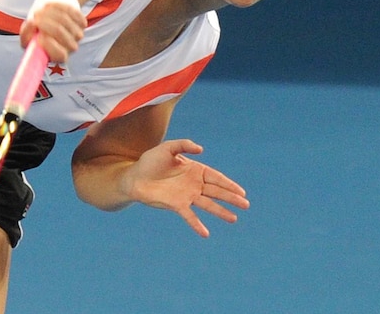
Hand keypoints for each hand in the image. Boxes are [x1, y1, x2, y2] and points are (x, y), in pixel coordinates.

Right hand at [19, 0, 86, 63]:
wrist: (51, 23)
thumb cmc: (37, 34)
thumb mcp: (28, 38)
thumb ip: (26, 35)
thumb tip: (32, 24)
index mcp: (59, 57)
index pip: (60, 54)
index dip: (48, 44)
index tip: (38, 35)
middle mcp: (71, 48)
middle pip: (59, 32)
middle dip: (44, 21)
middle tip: (34, 15)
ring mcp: (78, 35)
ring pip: (64, 19)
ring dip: (48, 11)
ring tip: (39, 10)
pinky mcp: (82, 23)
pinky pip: (70, 11)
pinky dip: (57, 6)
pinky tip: (49, 6)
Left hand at [122, 139, 249, 236]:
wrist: (134, 177)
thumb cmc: (150, 161)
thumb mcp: (168, 148)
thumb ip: (184, 145)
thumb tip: (201, 150)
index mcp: (195, 170)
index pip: (216, 177)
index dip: (229, 184)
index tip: (242, 192)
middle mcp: (194, 184)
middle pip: (216, 192)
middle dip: (231, 198)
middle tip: (246, 205)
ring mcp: (186, 196)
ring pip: (208, 205)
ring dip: (220, 212)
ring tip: (234, 219)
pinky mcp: (176, 205)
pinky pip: (190, 216)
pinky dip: (197, 224)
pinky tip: (205, 233)